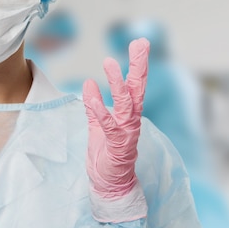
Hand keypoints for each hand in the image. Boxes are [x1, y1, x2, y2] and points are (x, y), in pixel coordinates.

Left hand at [83, 38, 148, 198]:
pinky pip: (108, 124)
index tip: (140, 43)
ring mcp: (126, 132)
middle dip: (139, 65)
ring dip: (117, 82)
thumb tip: (88, 84)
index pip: (135, 85)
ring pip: (125, 103)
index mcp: (128, 113)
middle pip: (138, 88)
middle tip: (141, 43)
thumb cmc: (106, 154)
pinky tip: (90, 90)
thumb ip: (94, 106)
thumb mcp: (98, 125)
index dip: (138, 64)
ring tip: (109, 62)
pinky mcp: (116, 144)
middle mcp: (131, 119)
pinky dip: (99, 107)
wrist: (109, 184)